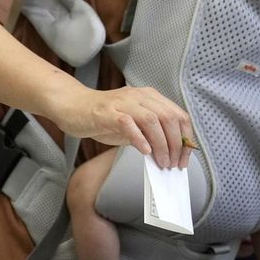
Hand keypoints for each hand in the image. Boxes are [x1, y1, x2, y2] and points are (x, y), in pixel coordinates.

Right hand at [56, 85, 193, 169]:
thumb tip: (169, 154)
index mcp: (149, 97)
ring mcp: (123, 102)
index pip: (178, 114)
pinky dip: (139, 139)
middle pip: (169, 117)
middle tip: (173, 163)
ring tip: (161, 162)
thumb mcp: (133, 125)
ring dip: (161, 144)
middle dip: (176, 144)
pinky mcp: (107, 112)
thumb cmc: (103, 117)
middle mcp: (139, 96)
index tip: (184, 158)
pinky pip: (128, 123)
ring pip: (152, 120)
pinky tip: (145, 151)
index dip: (185, 138)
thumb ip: (150, 134)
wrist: (73, 107)